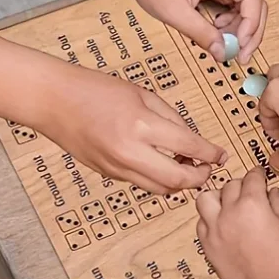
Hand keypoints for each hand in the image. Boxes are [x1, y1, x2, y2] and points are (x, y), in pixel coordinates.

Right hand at [39, 64, 226, 193]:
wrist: (56, 100)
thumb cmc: (97, 89)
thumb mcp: (143, 94)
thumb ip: (170, 118)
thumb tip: (191, 141)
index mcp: (143, 126)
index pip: (189, 148)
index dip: (211, 154)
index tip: (222, 155)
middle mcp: (130, 153)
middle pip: (177, 180)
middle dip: (200, 177)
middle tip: (210, 168)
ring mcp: (116, 168)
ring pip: (159, 189)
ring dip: (179, 183)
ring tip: (189, 167)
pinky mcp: (107, 174)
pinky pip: (141, 183)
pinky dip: (158, 179)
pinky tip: (163, 164)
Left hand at [122, 0, 266, 62]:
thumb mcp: (174, 11)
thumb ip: (201, 34)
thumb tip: (223, 52)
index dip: (251, 26)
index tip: (239, 47)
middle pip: (256, 4)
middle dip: (250, 32)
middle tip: (240, 55)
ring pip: (248, 7)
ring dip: (241, 29)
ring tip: (224, 44)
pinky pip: (236, 6)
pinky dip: (232, 22)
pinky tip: (218, 30)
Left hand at [196, 168, 278, 278]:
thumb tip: (273, 193)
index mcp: (252, 204)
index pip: (252, 176)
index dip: (258, 173)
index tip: (259, 175)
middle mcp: (230, 213)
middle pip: (230, 184)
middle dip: (241, 184)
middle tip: (248, 190)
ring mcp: (216, 229)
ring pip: (206, 198)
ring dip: (217, 197)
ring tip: (226, 202)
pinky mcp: (208, 245)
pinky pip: (200, 223)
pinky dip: (208, 218)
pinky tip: (219, 222)